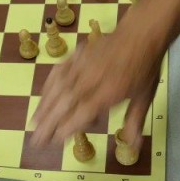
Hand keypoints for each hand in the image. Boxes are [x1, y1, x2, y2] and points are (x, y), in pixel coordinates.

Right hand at [31, 20, 165, 148]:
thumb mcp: (145, 97)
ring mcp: (83, 65)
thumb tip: (133, 148)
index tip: (55, 142)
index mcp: (109, 92)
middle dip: (48, 123)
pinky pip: (59, 70)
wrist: (142, 33)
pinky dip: (49, 84)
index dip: (67, 128)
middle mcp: (92, 79)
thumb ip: (134, 123)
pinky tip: (43, 95)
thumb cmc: (145, 67)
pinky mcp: (79, 54)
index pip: (82, 113)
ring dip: (44, 105)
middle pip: (65, 103)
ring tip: (34, 121)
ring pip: (58, 87)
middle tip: (36, 139)